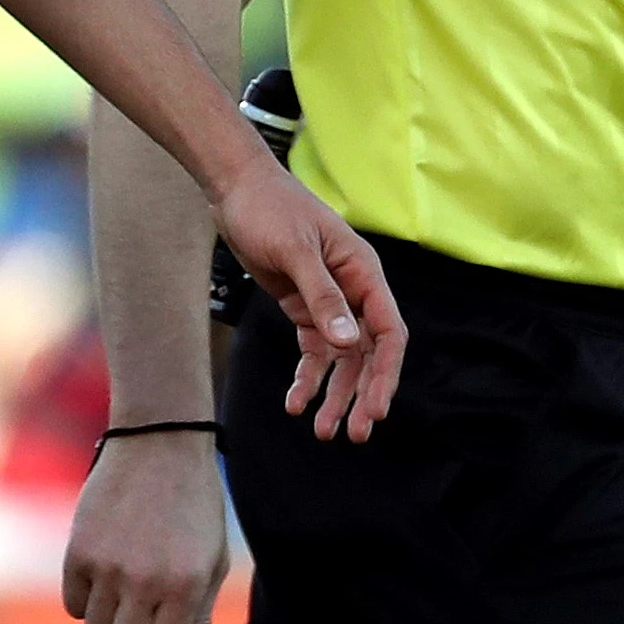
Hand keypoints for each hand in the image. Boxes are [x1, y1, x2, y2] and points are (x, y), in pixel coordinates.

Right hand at [62, 429, 233, 623]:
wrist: (159, 443)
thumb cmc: (194, 507)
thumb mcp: (212, 563)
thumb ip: (197, 620)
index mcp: (185, 586)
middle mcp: (143, 581)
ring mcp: (106, 566)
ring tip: (128, 590)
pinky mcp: (77, 551)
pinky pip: (75, 604)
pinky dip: (88, 601)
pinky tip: (106, 574)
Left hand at [212, 160, 403, 440]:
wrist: (236, 190)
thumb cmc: (270, 209)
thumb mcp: (295, 252)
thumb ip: (322, 297)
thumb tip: (348, 342)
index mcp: (363, 273)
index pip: (388, 331)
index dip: (386, 372)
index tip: (377, 409)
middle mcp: (353, 291)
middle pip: (368, 354)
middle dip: (361, 395)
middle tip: (353, 434)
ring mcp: (330, 302)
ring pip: (342, 359)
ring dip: (334, 395)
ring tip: (324, 432)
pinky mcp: (304, 308)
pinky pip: (313, 351)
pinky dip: (307, 378)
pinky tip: (296, 403)